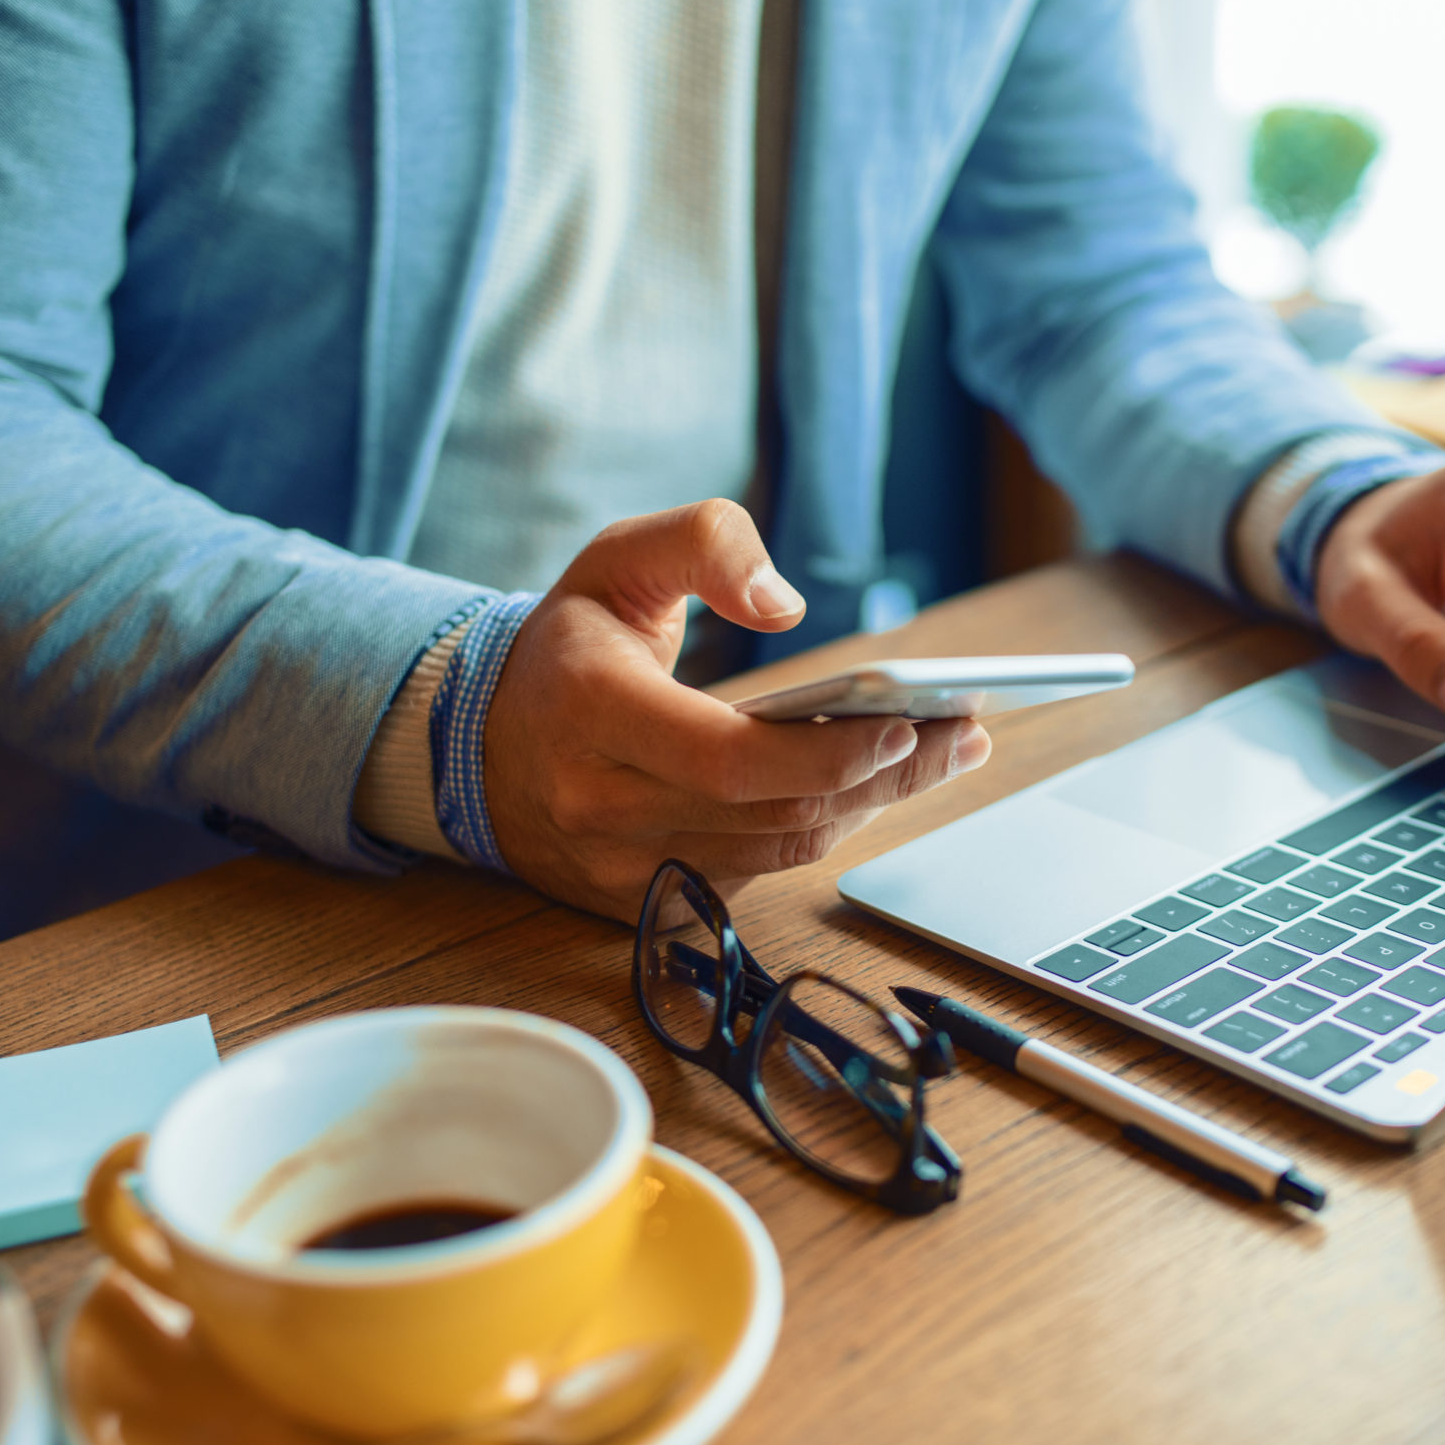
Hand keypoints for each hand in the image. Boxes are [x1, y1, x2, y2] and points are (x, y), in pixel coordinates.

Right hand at [482, 501, 991, 919]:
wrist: (482, 741)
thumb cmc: (570, 642)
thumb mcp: (619, 556)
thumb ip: (705, 544)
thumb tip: (785, 600)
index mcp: (589, 710)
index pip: (727, 758)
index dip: (826, 752)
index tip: (906, 721)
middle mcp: (599, 802)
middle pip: (773, 811)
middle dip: (885, 775)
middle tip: (962, 733)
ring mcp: (619, 865)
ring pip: (777, 851)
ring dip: (870, 805)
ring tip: (940, 752)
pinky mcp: (642, 901)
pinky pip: (758, 873)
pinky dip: (824, 828)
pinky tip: (874, 786)